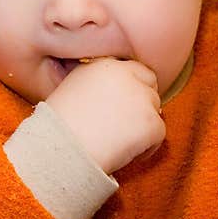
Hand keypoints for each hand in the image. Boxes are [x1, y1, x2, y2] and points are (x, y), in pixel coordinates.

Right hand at [45, 57, 163, 173]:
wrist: (60, 150)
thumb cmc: (59, 127)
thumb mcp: (72, 89)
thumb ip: (97, 83)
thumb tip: (117, 95)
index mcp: (105, 65)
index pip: (135, 69)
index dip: (133, 87)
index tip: (125, 105)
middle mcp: (126, 75)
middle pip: (150, 85)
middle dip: (143, 103)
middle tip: (128, 125)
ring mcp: (141, 98)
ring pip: (155, 110)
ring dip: (142, 126)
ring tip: (117, 142)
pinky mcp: (151, 122)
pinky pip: (159, 135)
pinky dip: (146, 148)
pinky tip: (123, 153)